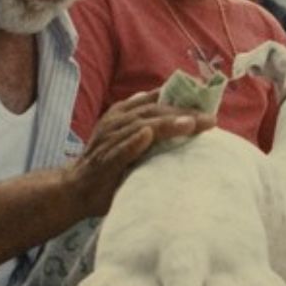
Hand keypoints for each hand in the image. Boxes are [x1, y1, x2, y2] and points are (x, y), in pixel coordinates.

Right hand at [66, 90, 215, 216]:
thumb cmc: (110, 163)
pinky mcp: (104, 162)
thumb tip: (185, 117)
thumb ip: (152, 126)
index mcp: (124, 114)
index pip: (155, 100)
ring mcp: (109, 141)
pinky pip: (119, 151)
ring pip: (140, 126)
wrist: (75, 189)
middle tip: (210, 118)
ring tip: (190, 124)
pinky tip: (147, 136)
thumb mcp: (131, 140)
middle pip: (153, 112)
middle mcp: (116, 123)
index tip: (206, 97)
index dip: (180, 96)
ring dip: (165, 124)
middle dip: (182, 113)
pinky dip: (133, 143)